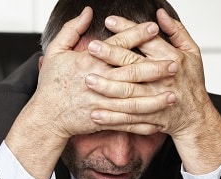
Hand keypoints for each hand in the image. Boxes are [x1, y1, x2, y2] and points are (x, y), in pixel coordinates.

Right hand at [5, 7, 174, 178]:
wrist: (45, 117)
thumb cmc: (50, 85)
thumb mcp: (55, 52)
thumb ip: (71, 30)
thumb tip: (87, 12)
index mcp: (88, 63)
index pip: (117, 46)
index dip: (136, 35)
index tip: (154, 27)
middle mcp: (97, 82)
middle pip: (131, 72)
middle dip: (155, 67)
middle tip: (174, 63)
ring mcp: (101, 103)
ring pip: (133, 100)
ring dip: (155, 98)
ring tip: (173, 93)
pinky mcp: (102, 120)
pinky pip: (125, 122)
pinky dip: (142, 123)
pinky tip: (158, 120)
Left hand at [86, 9, 220, 172]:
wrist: (196, 117)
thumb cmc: (191, 82)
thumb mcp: (192, 52)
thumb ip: (176, 31)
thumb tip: (160, 14)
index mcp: (172, 59)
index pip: (147, 41)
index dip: (128, 30)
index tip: (109, 21)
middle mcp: (163, 80)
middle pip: (134, 66)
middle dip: (112, 56)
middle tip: (92, 48)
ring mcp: (156, 101)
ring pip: (129, 94)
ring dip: (108, 88)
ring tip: (88, 80)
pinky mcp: (150, 119)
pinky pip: (129, 119)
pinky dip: (112, 118)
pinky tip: (95, 114)